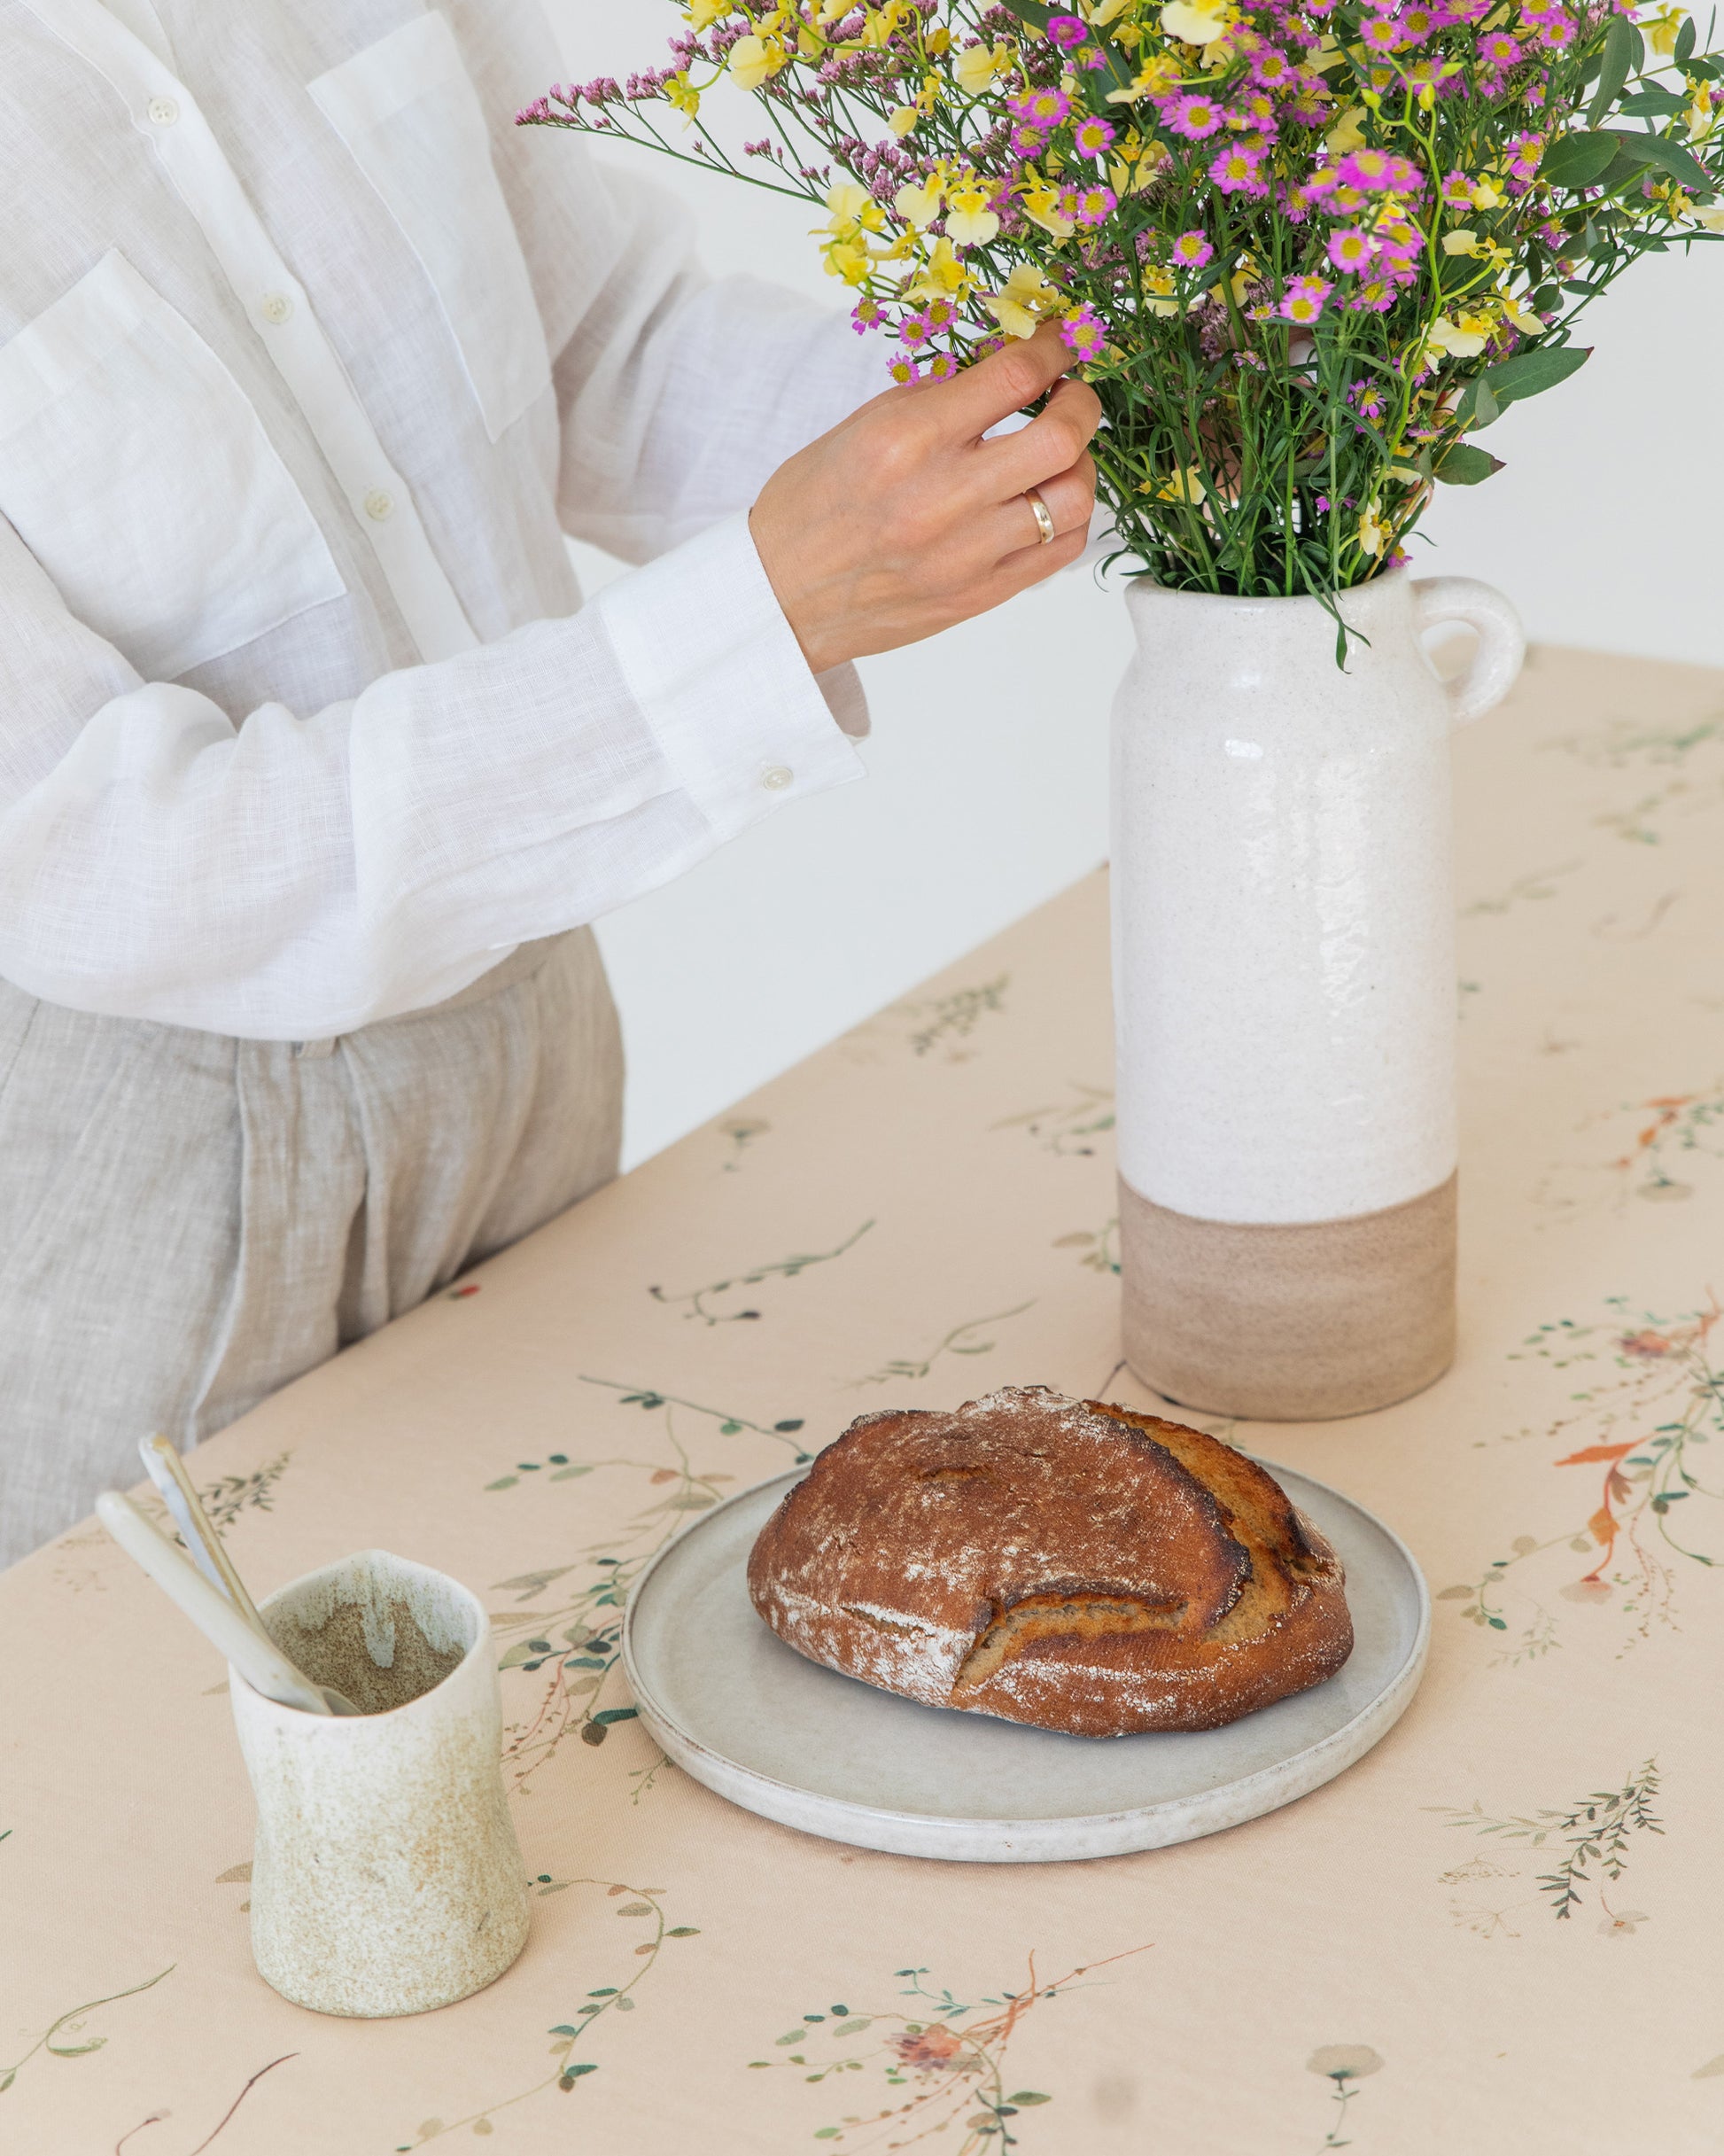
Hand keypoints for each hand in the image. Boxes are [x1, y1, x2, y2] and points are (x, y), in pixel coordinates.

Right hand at [749, 322, 1100, 674]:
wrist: (782, 598)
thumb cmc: (811, 508)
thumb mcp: (860, 428)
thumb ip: (936, 398)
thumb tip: (1003, 368)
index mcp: (907, 440)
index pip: (1014, 377)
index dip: (1055, 349)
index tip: (1063, 341)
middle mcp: (944, 497)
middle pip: (1062, 439)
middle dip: (1082, 405)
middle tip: (1071, 397)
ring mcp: (968, 554)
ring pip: (1074, 500)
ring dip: (1081, 465)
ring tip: (1060, 455)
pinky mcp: (979, 595)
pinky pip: (1060, 551)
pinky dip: (1069, 518)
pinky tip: (1047, 501)